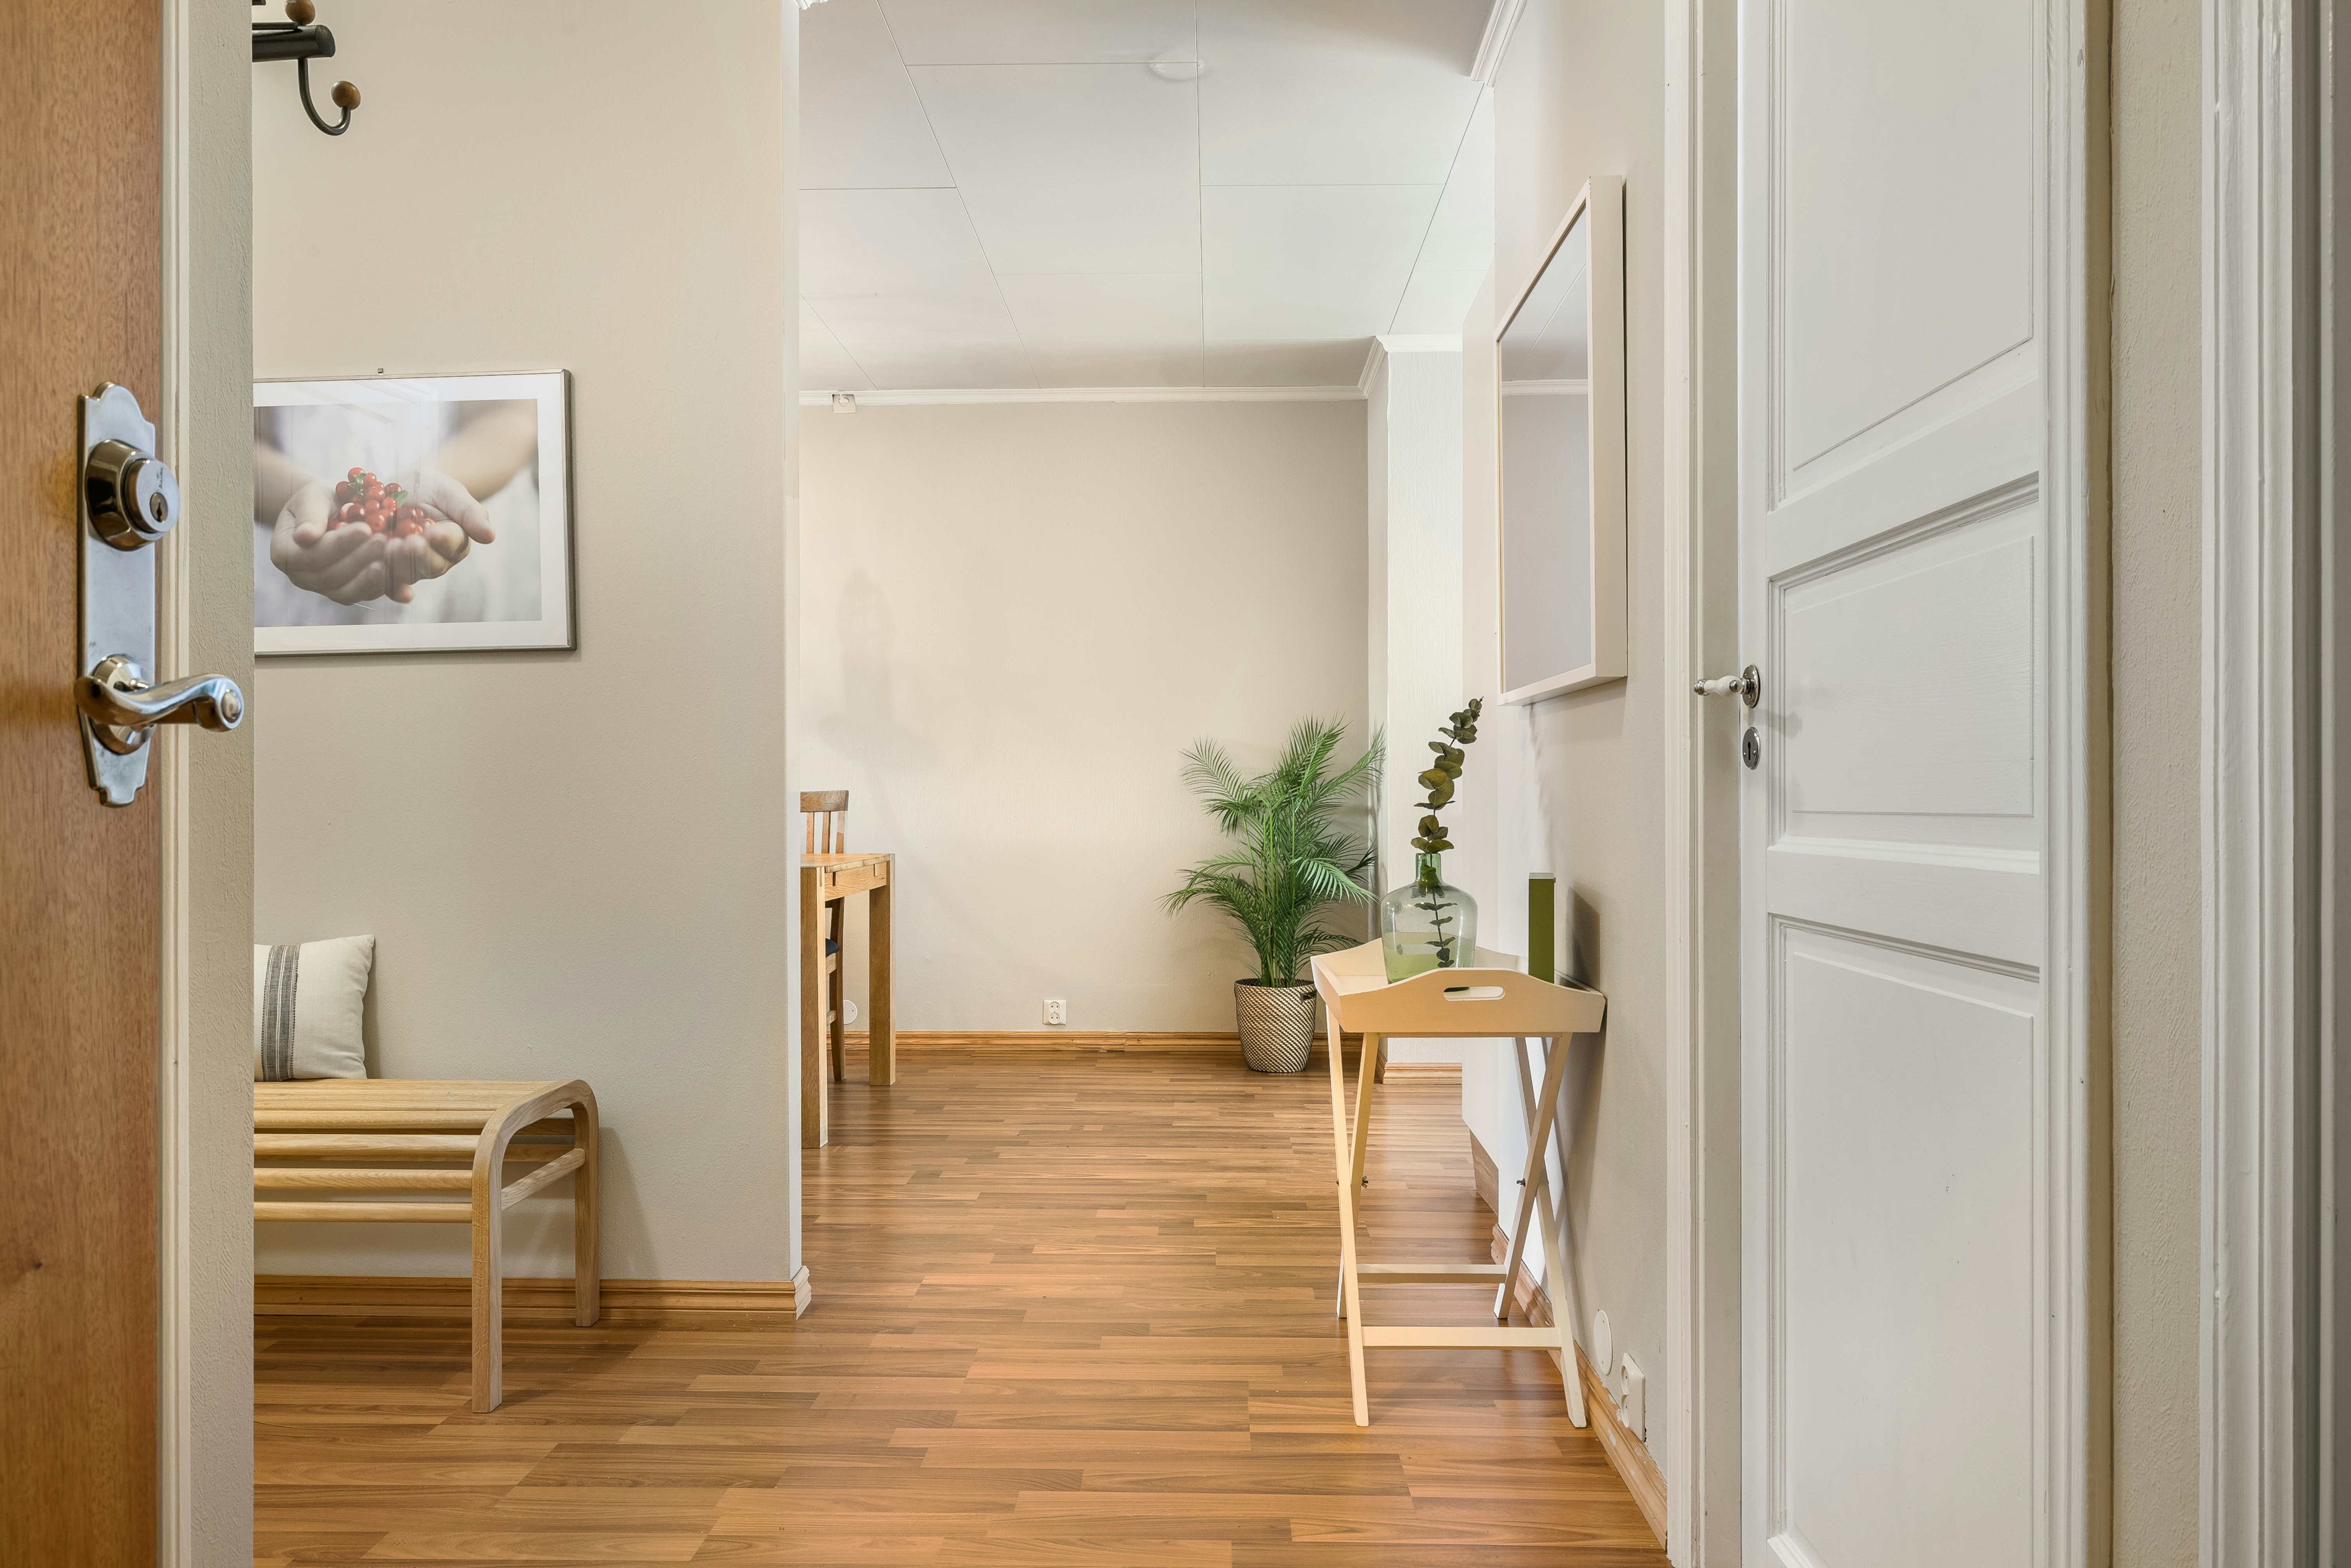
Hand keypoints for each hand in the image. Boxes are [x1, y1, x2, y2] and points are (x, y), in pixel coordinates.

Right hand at [269, 478, 391, 603]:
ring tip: (395, 558)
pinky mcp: (347, 592)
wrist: (329, 511)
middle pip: (332, 576)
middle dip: (361, 558)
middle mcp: (301, 577)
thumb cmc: (317, 500)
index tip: (365, 529)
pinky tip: (405, 586)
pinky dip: (385, 589)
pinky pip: (366, 595)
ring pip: (348, 591)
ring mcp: (324, 589)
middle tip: (386, 541)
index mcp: (285, 554)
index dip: (340, 544)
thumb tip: (304, 536)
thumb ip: (309, 515)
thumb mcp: (311, 498)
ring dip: (374, 577)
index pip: (313, 555)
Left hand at [383, 466, 496, 603]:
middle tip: (405, 543)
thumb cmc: (430, 487)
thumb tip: (490, 535)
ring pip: (406, 572)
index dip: (442, 541)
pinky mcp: (386, 567)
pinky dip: (381, 580)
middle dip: (417, 555)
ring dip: (396, 564)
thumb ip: (468, 512)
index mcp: (455, 543)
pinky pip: (384, 580)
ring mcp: (409, 566)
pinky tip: (374, 574)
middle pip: (429, 564)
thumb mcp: (449, 491)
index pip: (452, 545)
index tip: (433, 532)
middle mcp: (435, 560)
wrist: (397, 489)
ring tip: (385, 548)